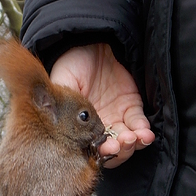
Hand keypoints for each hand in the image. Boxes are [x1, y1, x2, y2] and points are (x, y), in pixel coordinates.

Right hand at [50, 43, 154, 167]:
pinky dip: (143, 131)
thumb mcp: (60, 82)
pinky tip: (145, 134)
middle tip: (118, 145)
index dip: (96, 153)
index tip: (101, 149)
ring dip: (132, 145)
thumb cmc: (71, 62)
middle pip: (110, 150)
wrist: (91, 42)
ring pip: (127, 141)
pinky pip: (139, 123)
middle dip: (117, 152)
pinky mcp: (132, 106)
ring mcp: (116, 117)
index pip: (89, 148)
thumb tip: (50, 122)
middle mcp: (97, 126)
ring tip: (134, 139)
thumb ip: (56, 104)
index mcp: (79, 126)